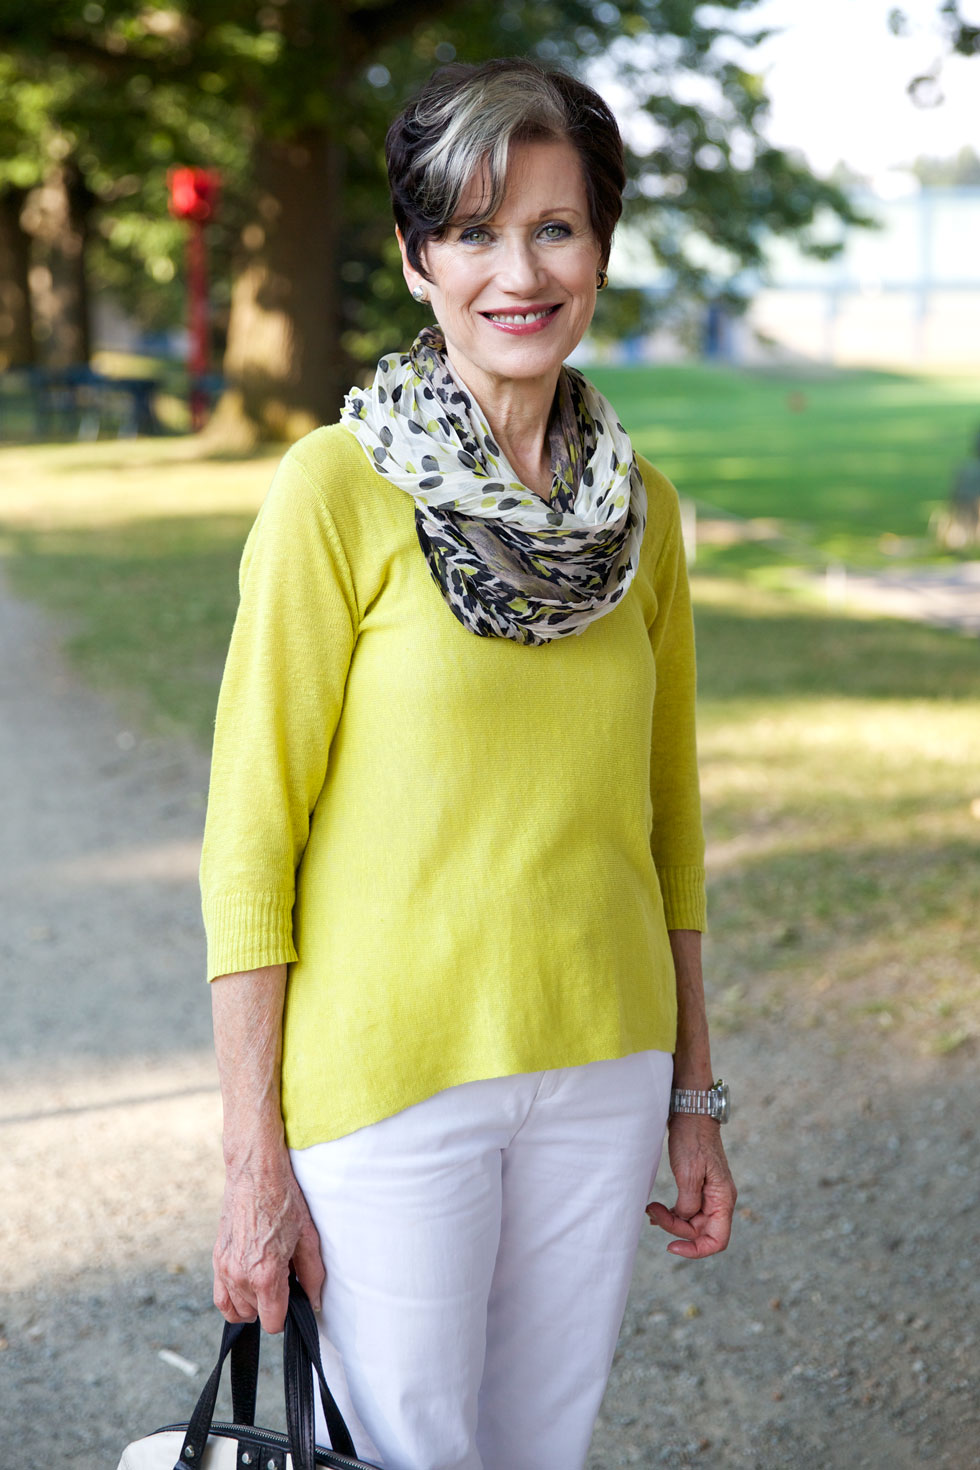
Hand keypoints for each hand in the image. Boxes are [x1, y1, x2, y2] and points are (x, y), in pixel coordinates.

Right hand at [213, 1147, 324, 1332]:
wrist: (256, 1172)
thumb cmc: (283, 1199)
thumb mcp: (307, 1236)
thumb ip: (313, 1275)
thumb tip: (314, 1301)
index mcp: (265, 1273)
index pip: (273, 1322)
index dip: (287, 1315)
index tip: (294, 1299)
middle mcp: (241, 1275)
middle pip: (256, 1315)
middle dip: (272, 1303)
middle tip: (283, 1277)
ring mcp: (224, 1268)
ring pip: (238, 1310)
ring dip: (254, 1302)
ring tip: (267, 1277)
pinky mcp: (216, 1259)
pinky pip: (220, 1298)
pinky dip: (233, 1301)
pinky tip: (247, 1288)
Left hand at [646, 1114, 735, 1258]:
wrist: (690, 1112)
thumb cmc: (692, 1139)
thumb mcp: (689, 1172)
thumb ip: (688, 1203)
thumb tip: (683, 1219)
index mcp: (723, 1199)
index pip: (717, 1241)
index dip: (696, 1250)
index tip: (671, 1246)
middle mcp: (719, 1200)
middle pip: (700, 1232)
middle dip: (675, 1229)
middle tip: (652, 1212)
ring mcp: (709, 1194)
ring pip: (691, 1222)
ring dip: (671, 1221)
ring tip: (651, 1208)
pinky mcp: (698, 1187)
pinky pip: (687, 1210)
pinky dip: (672, 1213)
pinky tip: (657, 1209)